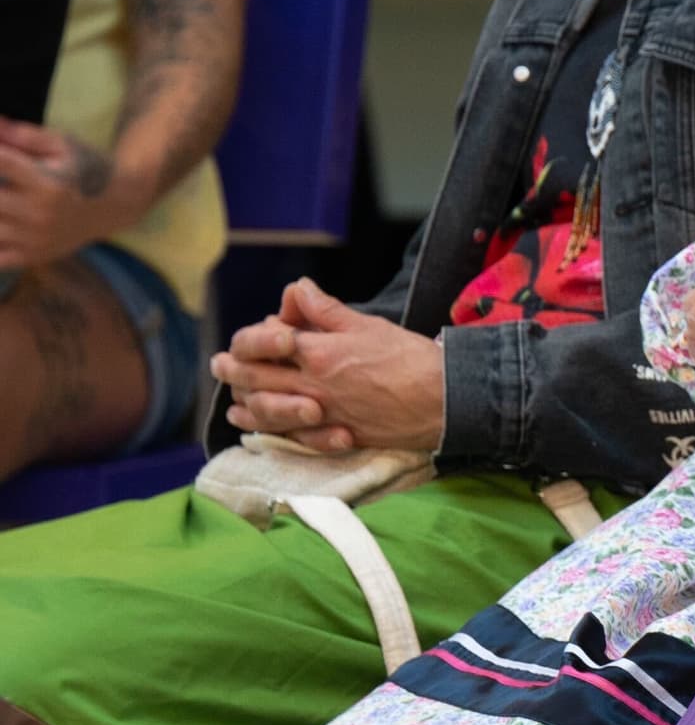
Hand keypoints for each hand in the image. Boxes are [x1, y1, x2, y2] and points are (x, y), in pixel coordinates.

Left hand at [0, 120, 123, 271]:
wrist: (117, 205)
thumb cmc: (86, 168)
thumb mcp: (63, 145)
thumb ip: (24, 136)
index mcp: (46, 183)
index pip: (1, 163)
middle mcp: (39, 214)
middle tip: (4, 182)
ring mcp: (35, 239)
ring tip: (6, 201)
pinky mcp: (34, 255)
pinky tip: (4, 224)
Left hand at [212, 279, 445, 451]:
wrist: (446, 401)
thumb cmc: (411, 359)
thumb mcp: (368, 325)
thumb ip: (326, 310)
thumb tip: (296, 289)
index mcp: (318, 352)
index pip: (263, 341)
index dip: (249, 338)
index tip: (246, 339)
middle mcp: (312, 385)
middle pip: (255, 377)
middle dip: (231, 369)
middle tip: (219, 365)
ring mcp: (321, 413)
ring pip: (264, 409)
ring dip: (243, 402)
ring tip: (233, 397)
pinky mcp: (335, 435)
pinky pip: (288, 435)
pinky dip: (267, 429)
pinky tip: (257, 425)